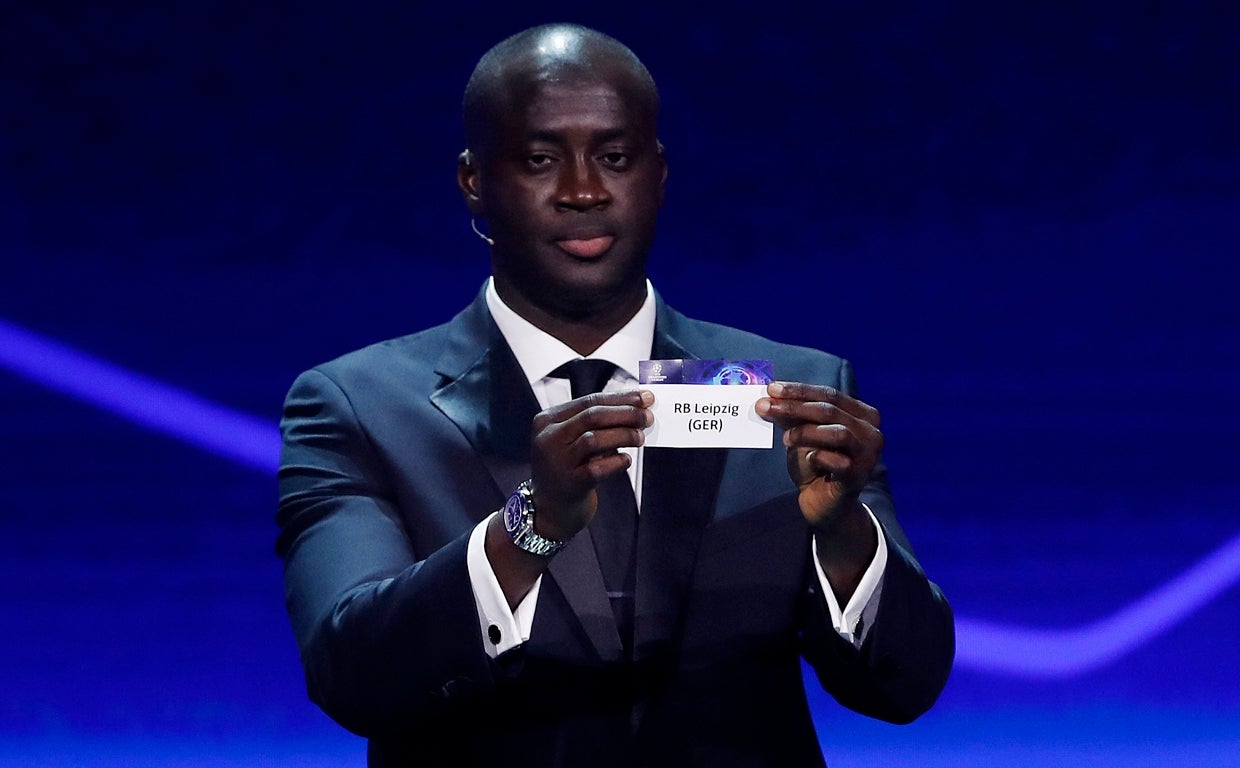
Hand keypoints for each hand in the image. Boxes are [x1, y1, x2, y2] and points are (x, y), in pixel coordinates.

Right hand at [528, 389, 653, 539]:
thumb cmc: (567, 468)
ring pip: (594, 439)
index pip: (589, 401)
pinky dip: (616, 462)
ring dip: (623, 435)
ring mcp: (556, 462)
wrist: (549, 509)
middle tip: (648, 416)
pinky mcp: (568, 484)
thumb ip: (595, 423)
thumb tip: (636, 406)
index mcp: (547, 420)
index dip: (620, 398)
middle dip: (625, 413)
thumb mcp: (571, 440)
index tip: (644, 397)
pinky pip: (597, 469)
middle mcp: (548, 438)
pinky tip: (627, 460)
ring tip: (640, 437)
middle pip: (592, 416)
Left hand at [756, 381, 882, 529]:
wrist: (825, 504)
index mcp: (862, 415)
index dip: (799, 391)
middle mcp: (871, 432)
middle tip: (765, 407)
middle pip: (830, 410)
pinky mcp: (859, 476)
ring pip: (838, 433)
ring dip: (806, 432)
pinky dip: (820, 457)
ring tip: (785, 438)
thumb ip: (793, 416)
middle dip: (794, 407)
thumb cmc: (817, 465)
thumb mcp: (804, 434)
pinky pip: (839, 462)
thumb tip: (770, 396)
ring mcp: (868, 455)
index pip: (829, 394)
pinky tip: (809, 459)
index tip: (771, 389)